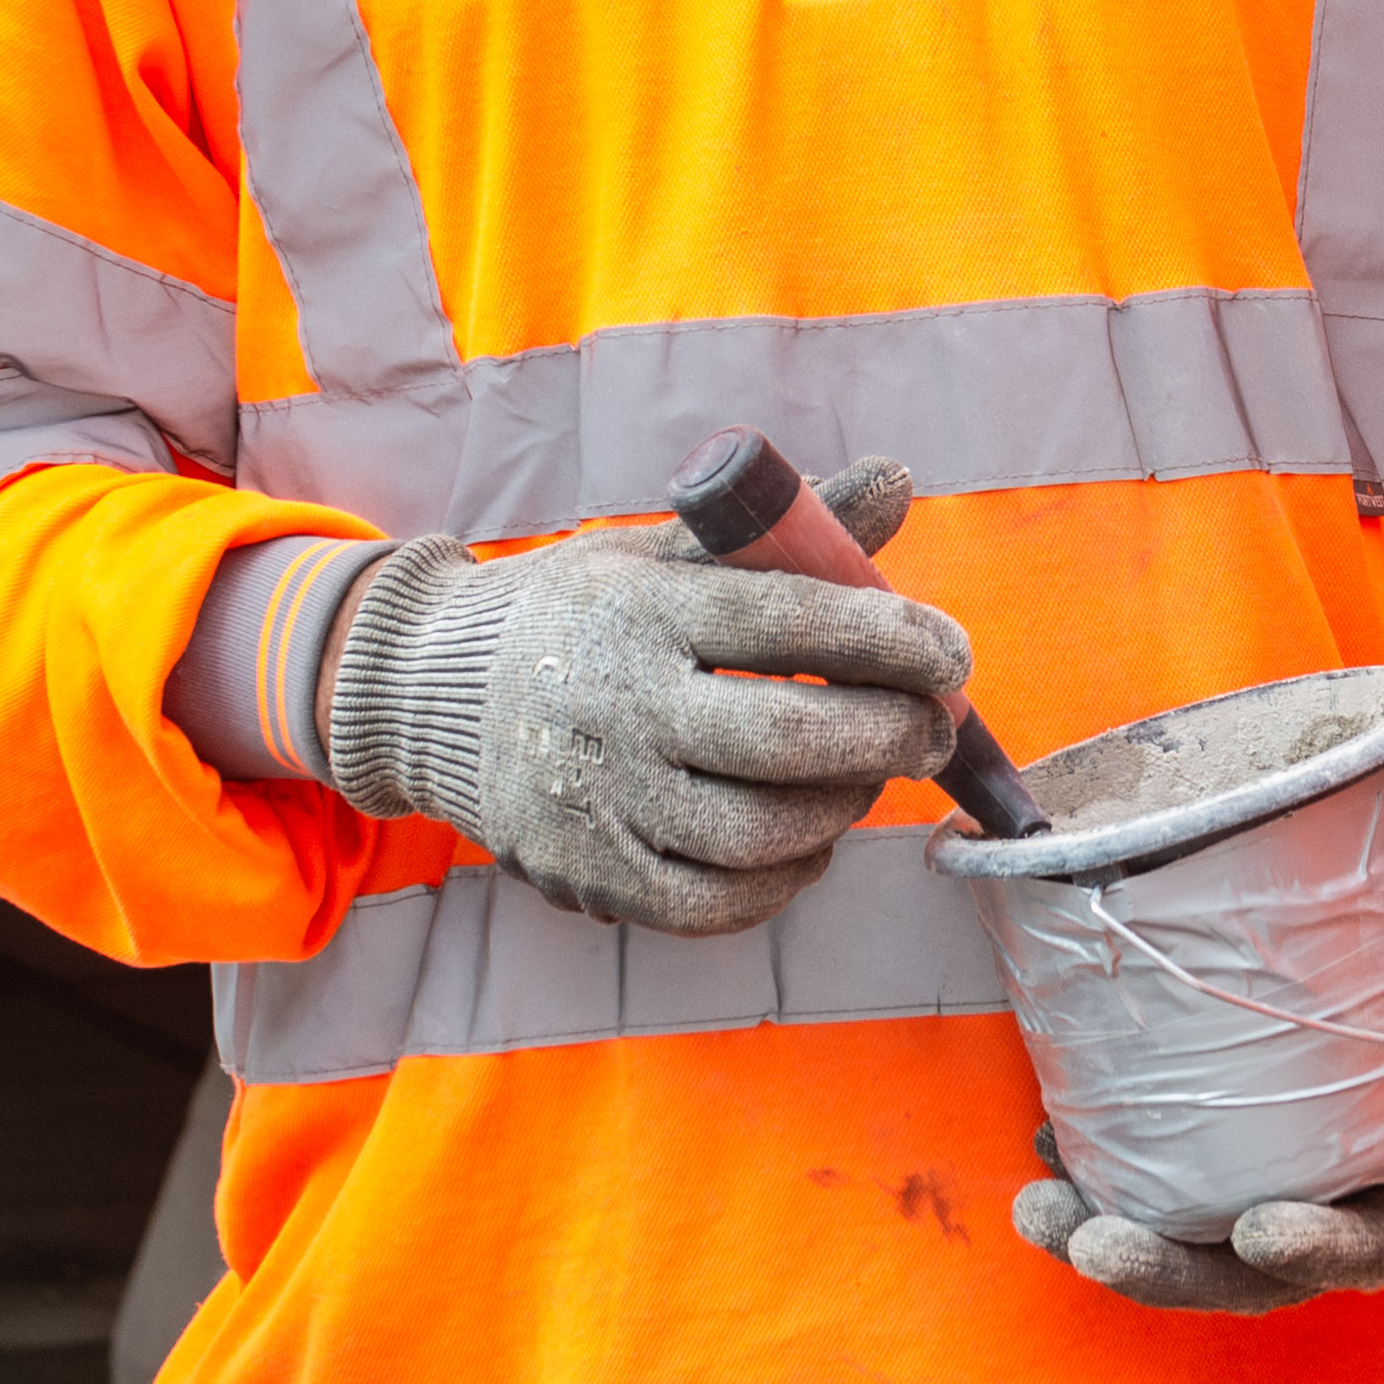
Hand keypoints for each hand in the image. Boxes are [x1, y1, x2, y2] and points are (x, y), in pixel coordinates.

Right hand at [304, 513, 963, 937]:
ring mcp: (597, 798)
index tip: (948, 652)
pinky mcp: (590, 874)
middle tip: (932, 728)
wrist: (435, 693)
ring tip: (866, 775)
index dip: (890, 638)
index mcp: (638, 606)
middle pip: (786, 737)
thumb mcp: (669, 549)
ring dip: (842, 807)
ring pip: (760, 833)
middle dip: (889, 734)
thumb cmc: (589, 615)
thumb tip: (898, 480)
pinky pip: (716, 903)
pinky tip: (806, 838)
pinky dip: (784, 878)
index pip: (787, 620)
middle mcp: (614, 702)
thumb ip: (788, 531)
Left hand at [1010, 951, 1383, 1313]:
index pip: (1376, 1250)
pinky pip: (1182, 1186)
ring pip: (1198, 1242)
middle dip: (1169, 1266)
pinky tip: (1052, 1146)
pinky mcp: (1266, 1166)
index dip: (1318, 1250)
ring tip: (1038, 1203)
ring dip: (1115, 1232)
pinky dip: (1117, 1174)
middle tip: (1088, 1240)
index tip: (1259, 1235)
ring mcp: (1305, 1203)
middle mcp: (1362, 1227)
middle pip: (1254, 1274)